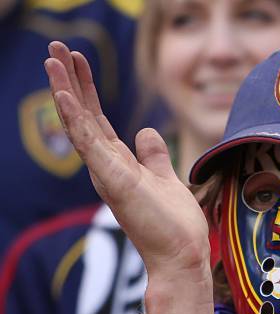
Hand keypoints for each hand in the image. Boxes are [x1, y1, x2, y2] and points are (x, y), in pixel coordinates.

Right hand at [45, 42, 216, 313]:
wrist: (181, 254)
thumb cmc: (173, 223)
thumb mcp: (165, 177)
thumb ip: (153, 155)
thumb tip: (146, 131)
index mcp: (118, 164)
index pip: (97, 120)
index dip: (87, 91)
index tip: (78, 61)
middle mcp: (107, 166)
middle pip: (84, 116)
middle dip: (71, 81)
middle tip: (56, 48)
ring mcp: (107, 173)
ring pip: (80, 124)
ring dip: (66, 90)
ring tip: (53, 58)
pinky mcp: (113, 179)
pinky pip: (89, 143)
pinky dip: (75, 118)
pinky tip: (64, 93)